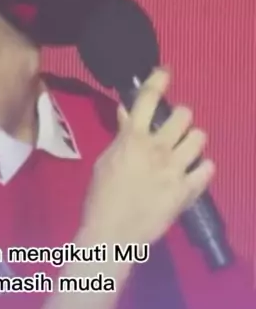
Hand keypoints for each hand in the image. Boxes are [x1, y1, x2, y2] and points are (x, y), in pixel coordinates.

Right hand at [81, 69, 214, 247]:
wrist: (112, 235)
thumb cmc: (101, 198)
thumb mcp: (105, 161)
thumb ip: (121, 135)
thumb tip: (127, 111)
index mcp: (132, 139)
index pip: (148, 98)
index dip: (158, 79)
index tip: (165, 73)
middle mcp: (157, 149)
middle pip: (184, 114)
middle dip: (180, 120)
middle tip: (173, 132)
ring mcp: (174, 170)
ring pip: (199, 137)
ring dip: (192, 142)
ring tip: (184, 153)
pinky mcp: (187, 191)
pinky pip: (208, 168)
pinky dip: (202, 169)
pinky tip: (192, 174)